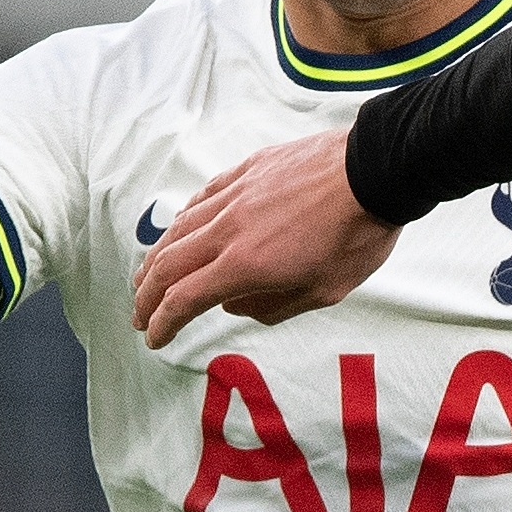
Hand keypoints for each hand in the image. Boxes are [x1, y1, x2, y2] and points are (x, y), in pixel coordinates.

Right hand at [134, 130, 398, 347]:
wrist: (373, 173)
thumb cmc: (356, 239)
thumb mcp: (323, 292)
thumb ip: (273, 306)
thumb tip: (232, 306)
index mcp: (246, 265)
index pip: (185, 299)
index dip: (163, 323)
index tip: (154, 339)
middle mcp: (228, 229)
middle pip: (168, 265)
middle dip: (146, 296)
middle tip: (138, 315)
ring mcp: (233, 196)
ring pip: (178, 229)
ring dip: (156, 258)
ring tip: (145, 277)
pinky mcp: (245, 172)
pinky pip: (201, 199)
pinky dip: (182, 220)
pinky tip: (178, 229)